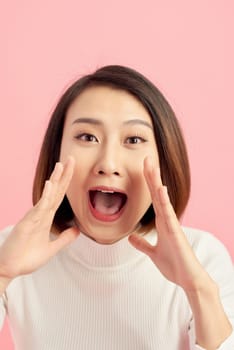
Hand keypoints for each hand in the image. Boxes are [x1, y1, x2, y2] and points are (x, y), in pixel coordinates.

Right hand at [0, 156, 79, 279]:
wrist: (9, 269)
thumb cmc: (26, 258)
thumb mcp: (52, 249)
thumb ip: (64, 238)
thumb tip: (77, 229)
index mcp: (47, 218)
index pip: (59, 196)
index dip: (66, 182)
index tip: (73, 169)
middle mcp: (41, 214)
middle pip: (55, 191)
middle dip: (64, 175)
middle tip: (72, 159)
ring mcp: (33, 217)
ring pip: (47, 195)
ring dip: (54, 180)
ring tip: (61, 165)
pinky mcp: (27, 223)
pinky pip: (38, 208)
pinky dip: (45, 196)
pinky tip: (50, 185)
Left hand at [129, 157, 209, 291]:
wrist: (188, 279)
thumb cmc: (174, 265)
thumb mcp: (153, 253)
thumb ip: (142, 244)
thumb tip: (131, 237)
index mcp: (162, 222)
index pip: (153, 199)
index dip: (148, 184)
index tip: (143, 169)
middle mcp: (167, 219)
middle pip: (157, 194)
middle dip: (152, 176)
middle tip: (147, 159)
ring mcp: (172, 224)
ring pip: (162, 199)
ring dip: (156, 183)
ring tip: (152, 167)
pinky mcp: (176, 233)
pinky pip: (168, 215)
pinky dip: (164, 202)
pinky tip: (161, 190)